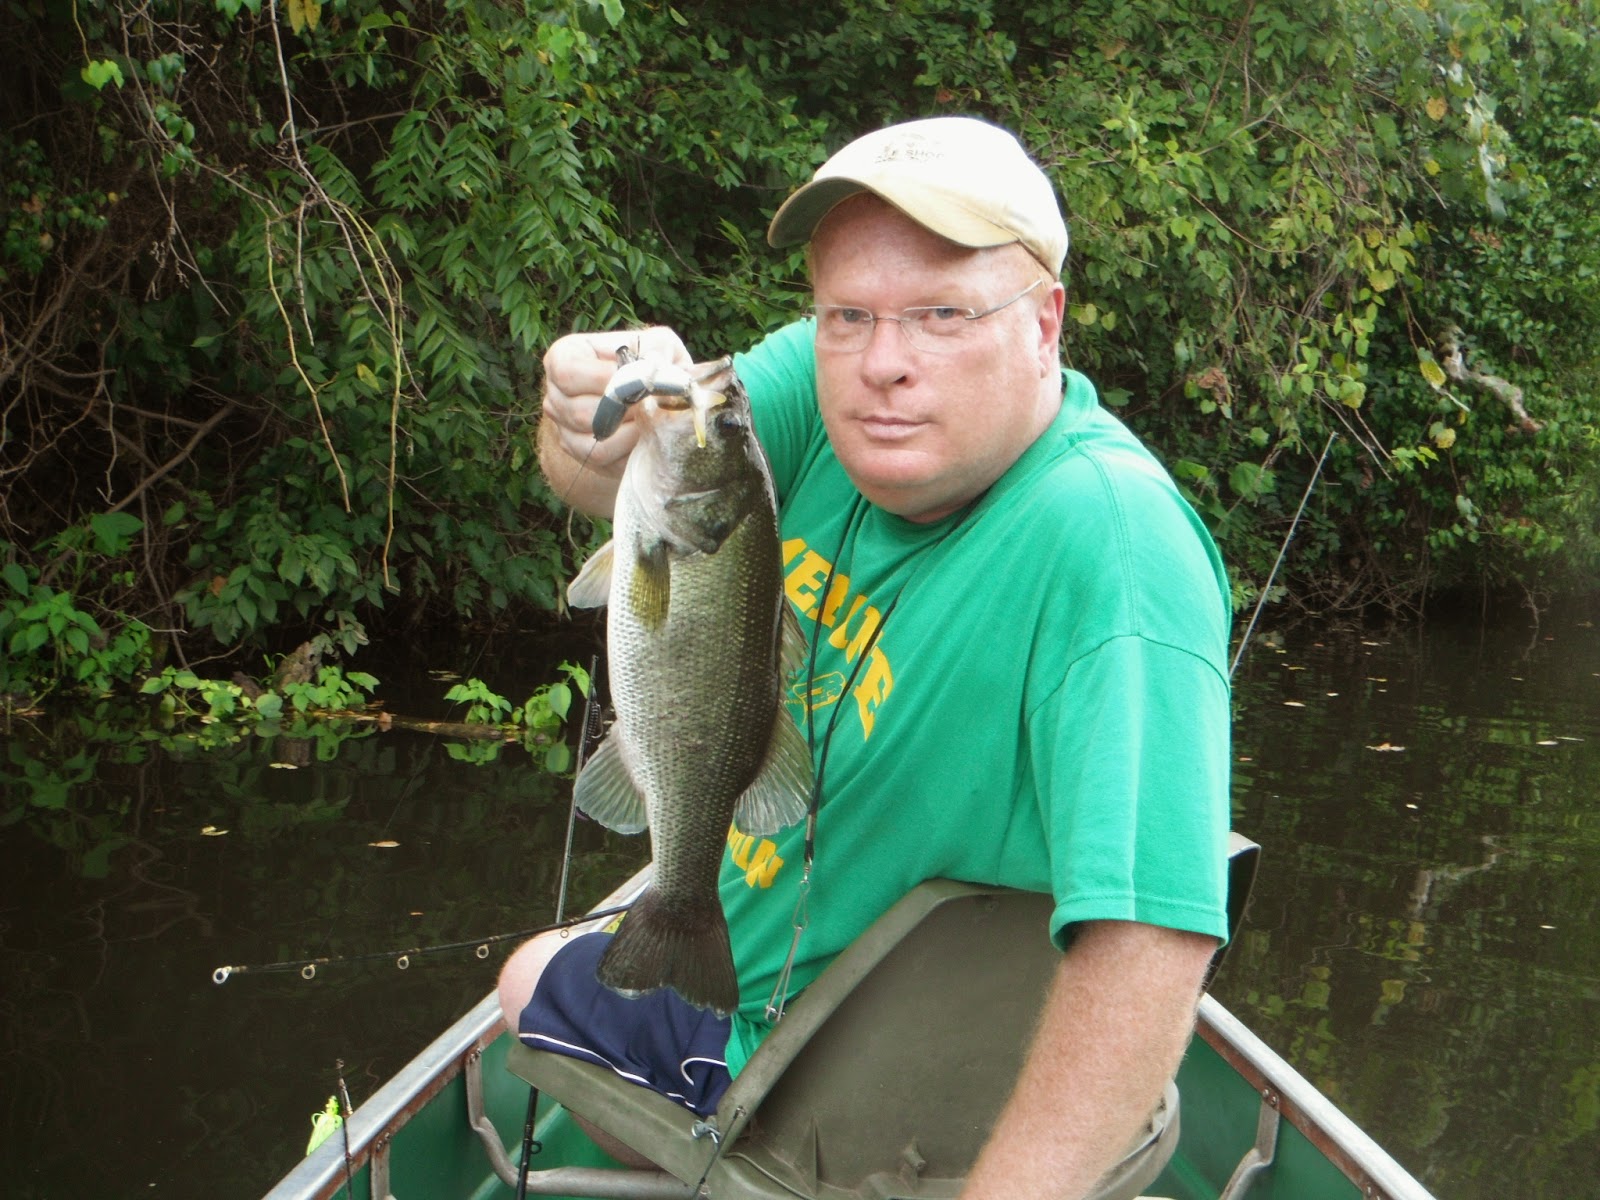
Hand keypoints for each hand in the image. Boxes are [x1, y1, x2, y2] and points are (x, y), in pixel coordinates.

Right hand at [541, 327, 692, 471]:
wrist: (652, 398)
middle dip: (623, 411)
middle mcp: (555, 394)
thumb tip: (654, 368)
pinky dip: (628, 450)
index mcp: (563, 357)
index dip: (604, 379)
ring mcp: (563, 427)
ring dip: (630, 432)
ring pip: (593, 440)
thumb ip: (656, 349)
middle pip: (580, 412)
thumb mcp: (658, 344)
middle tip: (651, 406)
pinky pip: (602, 458)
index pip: (568, 373)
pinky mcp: (579, 453)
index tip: (637, 381)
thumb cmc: (651, 364)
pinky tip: (645, 437)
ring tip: (651, 420)